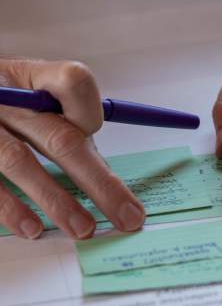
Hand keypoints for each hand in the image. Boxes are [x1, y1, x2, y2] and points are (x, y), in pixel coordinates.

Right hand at [0, 58, 144, 238]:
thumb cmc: (9, 102)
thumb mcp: (35, 96)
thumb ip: (68, 126)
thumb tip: (109, 179)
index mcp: (33, 77)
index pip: (73, 82)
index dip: (88, 110)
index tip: (95, 132)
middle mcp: (7, 99)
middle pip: (59, 139)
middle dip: (98, 182)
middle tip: (126, 216)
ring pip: (20, 162)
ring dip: (56, 201)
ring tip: (83, 229)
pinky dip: (11, 209)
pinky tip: (32, 228)